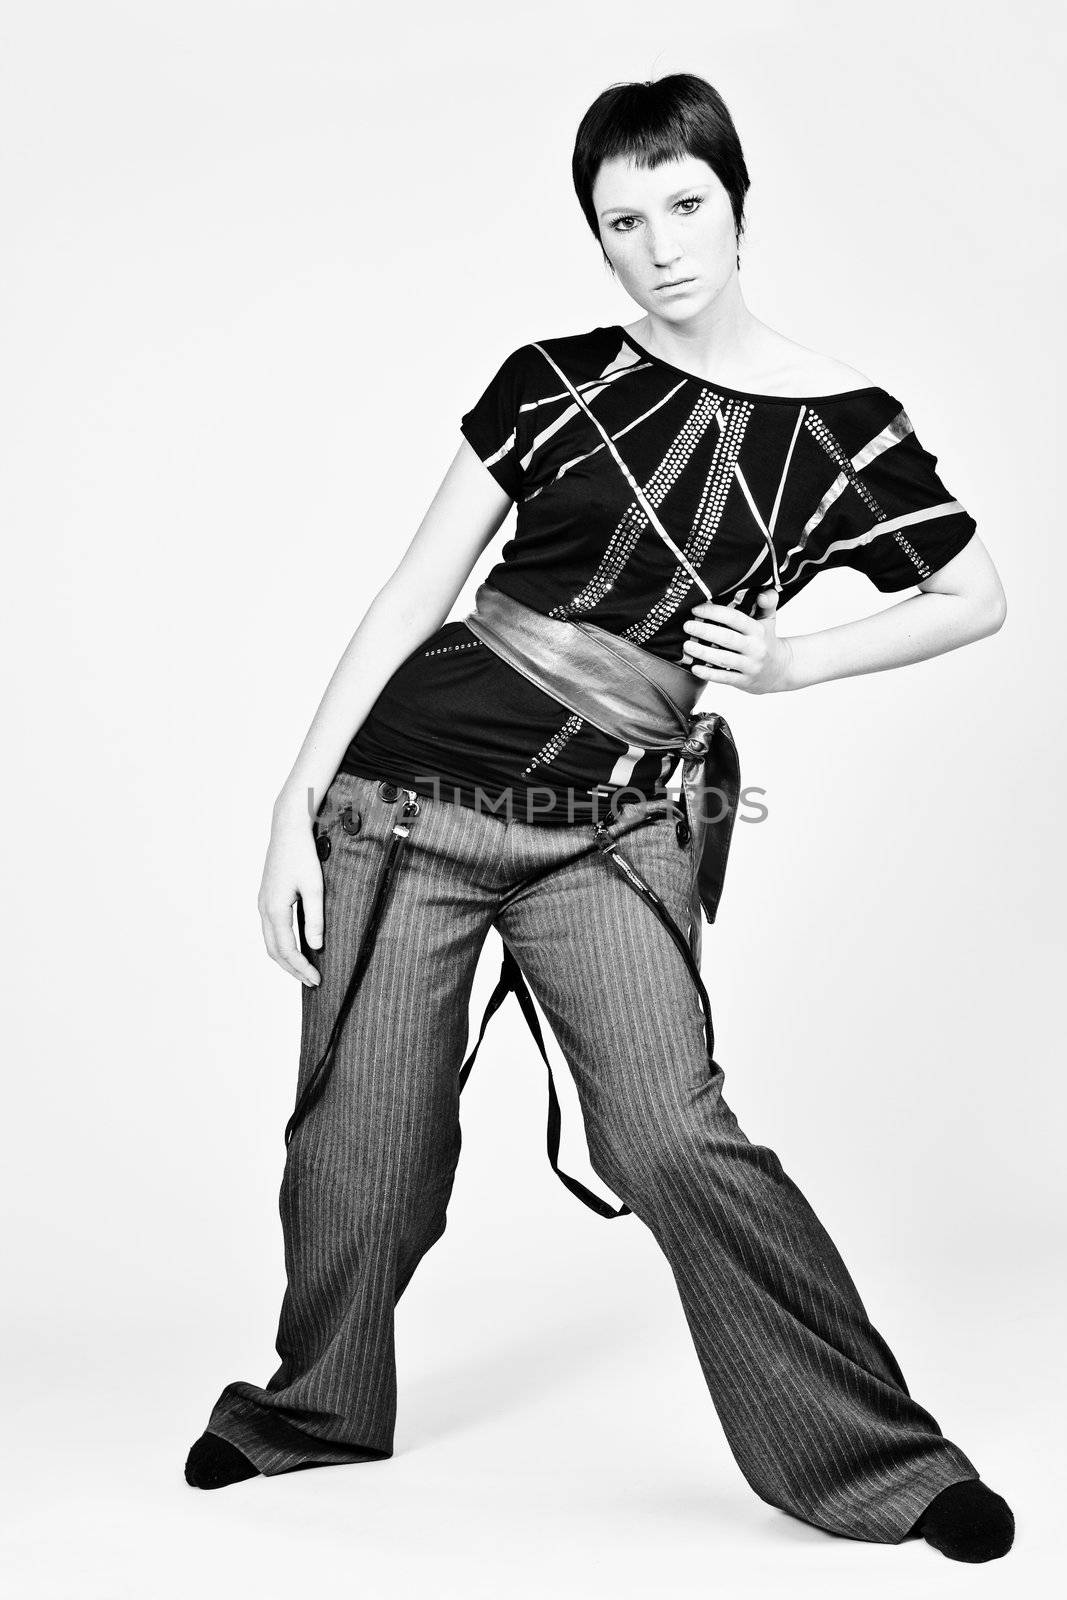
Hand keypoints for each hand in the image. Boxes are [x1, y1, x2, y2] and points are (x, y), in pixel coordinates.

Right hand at [257, 807, 323, 985]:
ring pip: (271, 941)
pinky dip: (282, 944)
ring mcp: (263, 903)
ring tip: (304, 969)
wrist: (287, 829)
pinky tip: (296, 946)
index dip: (301, 967)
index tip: (317, 979)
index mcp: (275, 909)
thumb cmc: (302, 855)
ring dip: (286, 958)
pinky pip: (271, 929)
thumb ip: (315, 919)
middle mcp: (264, 909)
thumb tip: (316, 946)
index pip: (287, 950)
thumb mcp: (314, 887)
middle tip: (312, 981)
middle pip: (274, 951)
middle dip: (292, 969)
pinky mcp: (267, 897)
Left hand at [681, 589, 793, 693]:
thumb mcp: (770, 619)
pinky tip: (694, 668)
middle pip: (727, 638)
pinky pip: (724, 677)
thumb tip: (763, 592)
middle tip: (687, 626)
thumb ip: (767, 602)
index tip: (696, 609)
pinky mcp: (744, 681)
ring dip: (703, 652)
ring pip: (724, 659)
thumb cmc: (767, 640)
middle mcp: (755, 648)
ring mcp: (750, 666)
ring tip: (687, 645)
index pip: (735, 619)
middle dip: (705, 631)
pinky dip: (708, 674)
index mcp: (758, 630)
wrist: (781, 670)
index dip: (715, 613)